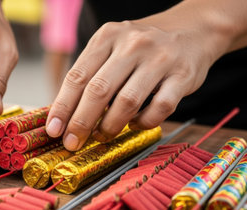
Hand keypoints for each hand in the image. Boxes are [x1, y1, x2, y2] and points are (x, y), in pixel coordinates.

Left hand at [46, 14, 228, 150]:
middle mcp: (132, 44)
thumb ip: (91, 74)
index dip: (62, 106)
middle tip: (72, 142)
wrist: (192, 31)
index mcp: (108, 37)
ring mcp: (159, 59)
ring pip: (127, 102)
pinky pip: (159, 109)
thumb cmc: (143, 47)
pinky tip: (136, 123)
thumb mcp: (113, 48)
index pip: (77, 76)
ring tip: (103, 135)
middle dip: (81, 122)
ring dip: (111, 126)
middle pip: (98, 90)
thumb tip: (66, 113)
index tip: (53, 129)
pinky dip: (143, 123)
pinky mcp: (183, 76)